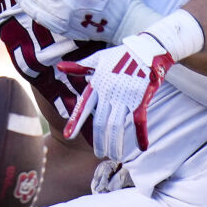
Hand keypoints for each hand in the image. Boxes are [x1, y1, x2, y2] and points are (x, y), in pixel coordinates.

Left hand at [61, 32, 174, 159]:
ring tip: (115, 156)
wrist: (146, 49)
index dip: (75, 121)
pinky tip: (142, 147)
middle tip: (98, 154)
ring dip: (115, 143)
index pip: (83, 106)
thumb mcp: (98, 59)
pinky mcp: (141, 99)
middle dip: (99, 141)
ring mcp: (125, 97)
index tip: (68, 135)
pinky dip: (141, 135)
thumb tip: (59, 67)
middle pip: (100, 122)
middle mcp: (109, 93)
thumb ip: (79, 67)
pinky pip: (140, 121)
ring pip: (117, 126)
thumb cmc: (121, 54)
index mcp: (97, 85)